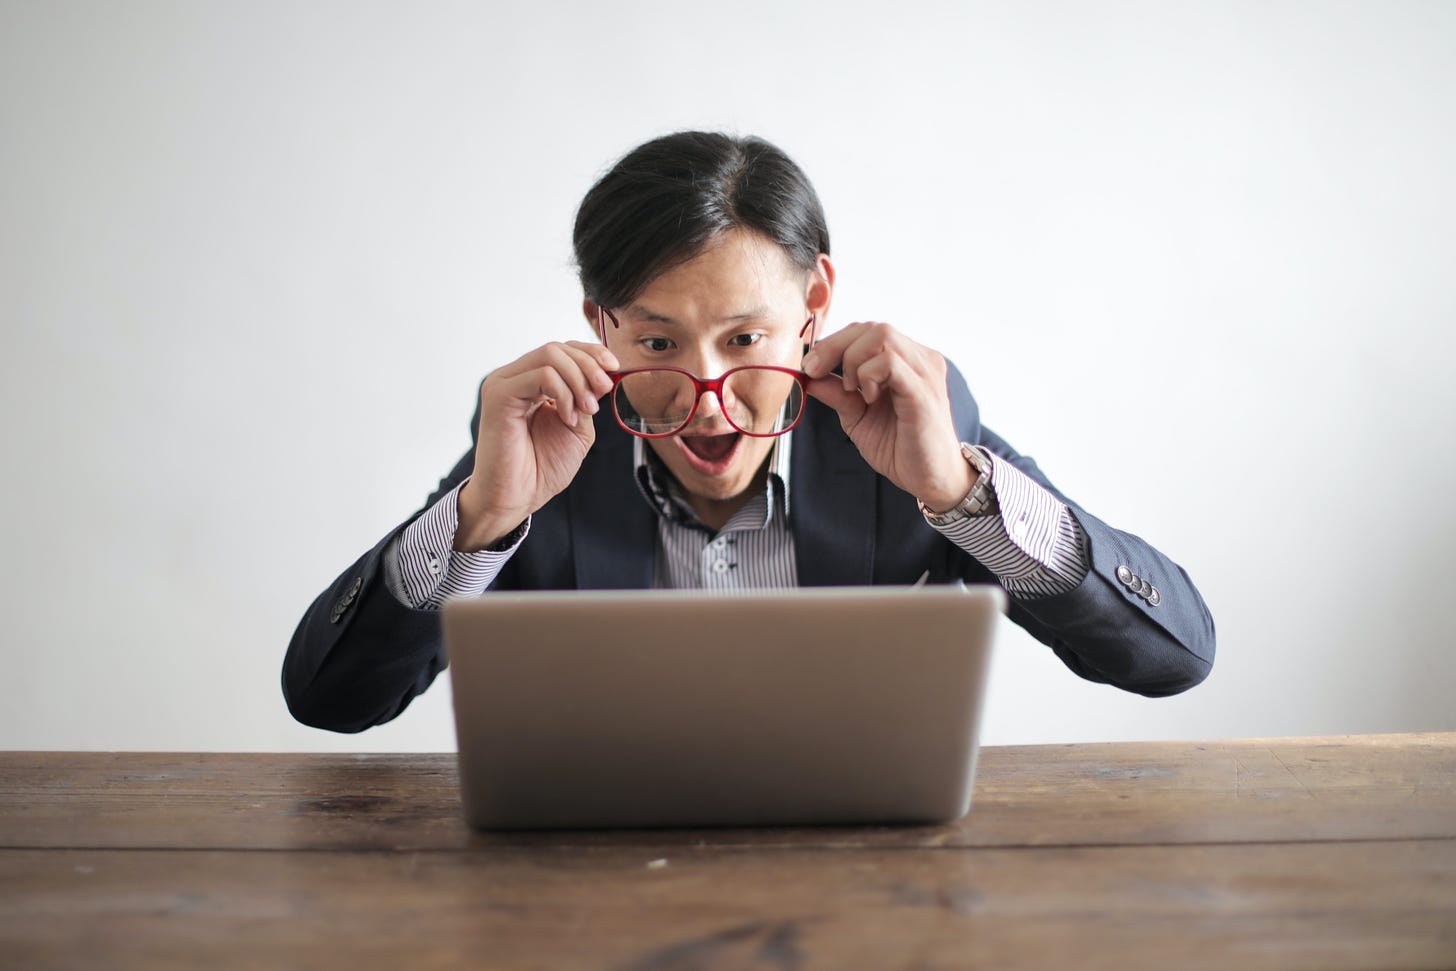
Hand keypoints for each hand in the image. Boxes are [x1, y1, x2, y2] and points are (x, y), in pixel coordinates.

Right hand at [455, 341, 617, 549]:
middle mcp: (514, 378)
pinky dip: (564, 393)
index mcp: (531, 383)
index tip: (615, 368)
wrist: (519, 497)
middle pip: (557, 348)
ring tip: (587, 410)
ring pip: (550, 355)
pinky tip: (567, 417)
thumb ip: (586, 397)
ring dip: (579, 380)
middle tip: (604, 390)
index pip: (562, 350)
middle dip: (589, 365)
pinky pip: (541, 376)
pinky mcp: (499, 394)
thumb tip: (602, 373)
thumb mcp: (578, 426)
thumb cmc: (542, 468)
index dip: (591, 352)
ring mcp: (504, 383)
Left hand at [801, 322, 973, 510]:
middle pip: (872, 328)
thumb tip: (807, 376)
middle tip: (815, 372)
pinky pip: (890, 363)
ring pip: (882, 336)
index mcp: (907, 361)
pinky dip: (868, 375)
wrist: (930, 480)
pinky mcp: (923, 392)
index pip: (867, 331)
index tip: (810, 366)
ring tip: (852, 390)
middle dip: (834, 346)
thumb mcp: (857, 417)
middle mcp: (920, 359)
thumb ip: (837, 394)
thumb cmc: (900, 448)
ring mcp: (925, 372)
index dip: (833, 343)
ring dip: (853, 360)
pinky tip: (867, 397)